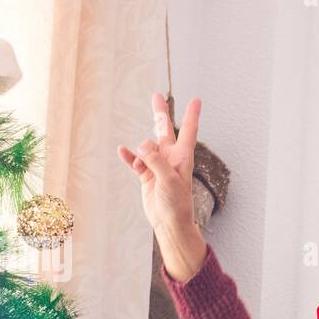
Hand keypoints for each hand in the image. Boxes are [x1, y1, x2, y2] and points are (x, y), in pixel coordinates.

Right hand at [116, 92, 206, 280]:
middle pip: (164, 130)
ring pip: (146, 146)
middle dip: (160, 113)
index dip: (192, 115)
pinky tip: (122, 151)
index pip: (188, 132)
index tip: (196, 100)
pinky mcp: (146, 175)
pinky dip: (129, 156)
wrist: (169, 222)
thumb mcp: (170, 181)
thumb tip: (142, 146)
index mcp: (182, 157)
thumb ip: (156, 162)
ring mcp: (157, 166)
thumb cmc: (177, 203)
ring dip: (142, 147)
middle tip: (156, 96)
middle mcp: (170, 158)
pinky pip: (135, 161)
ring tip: (143, 158)